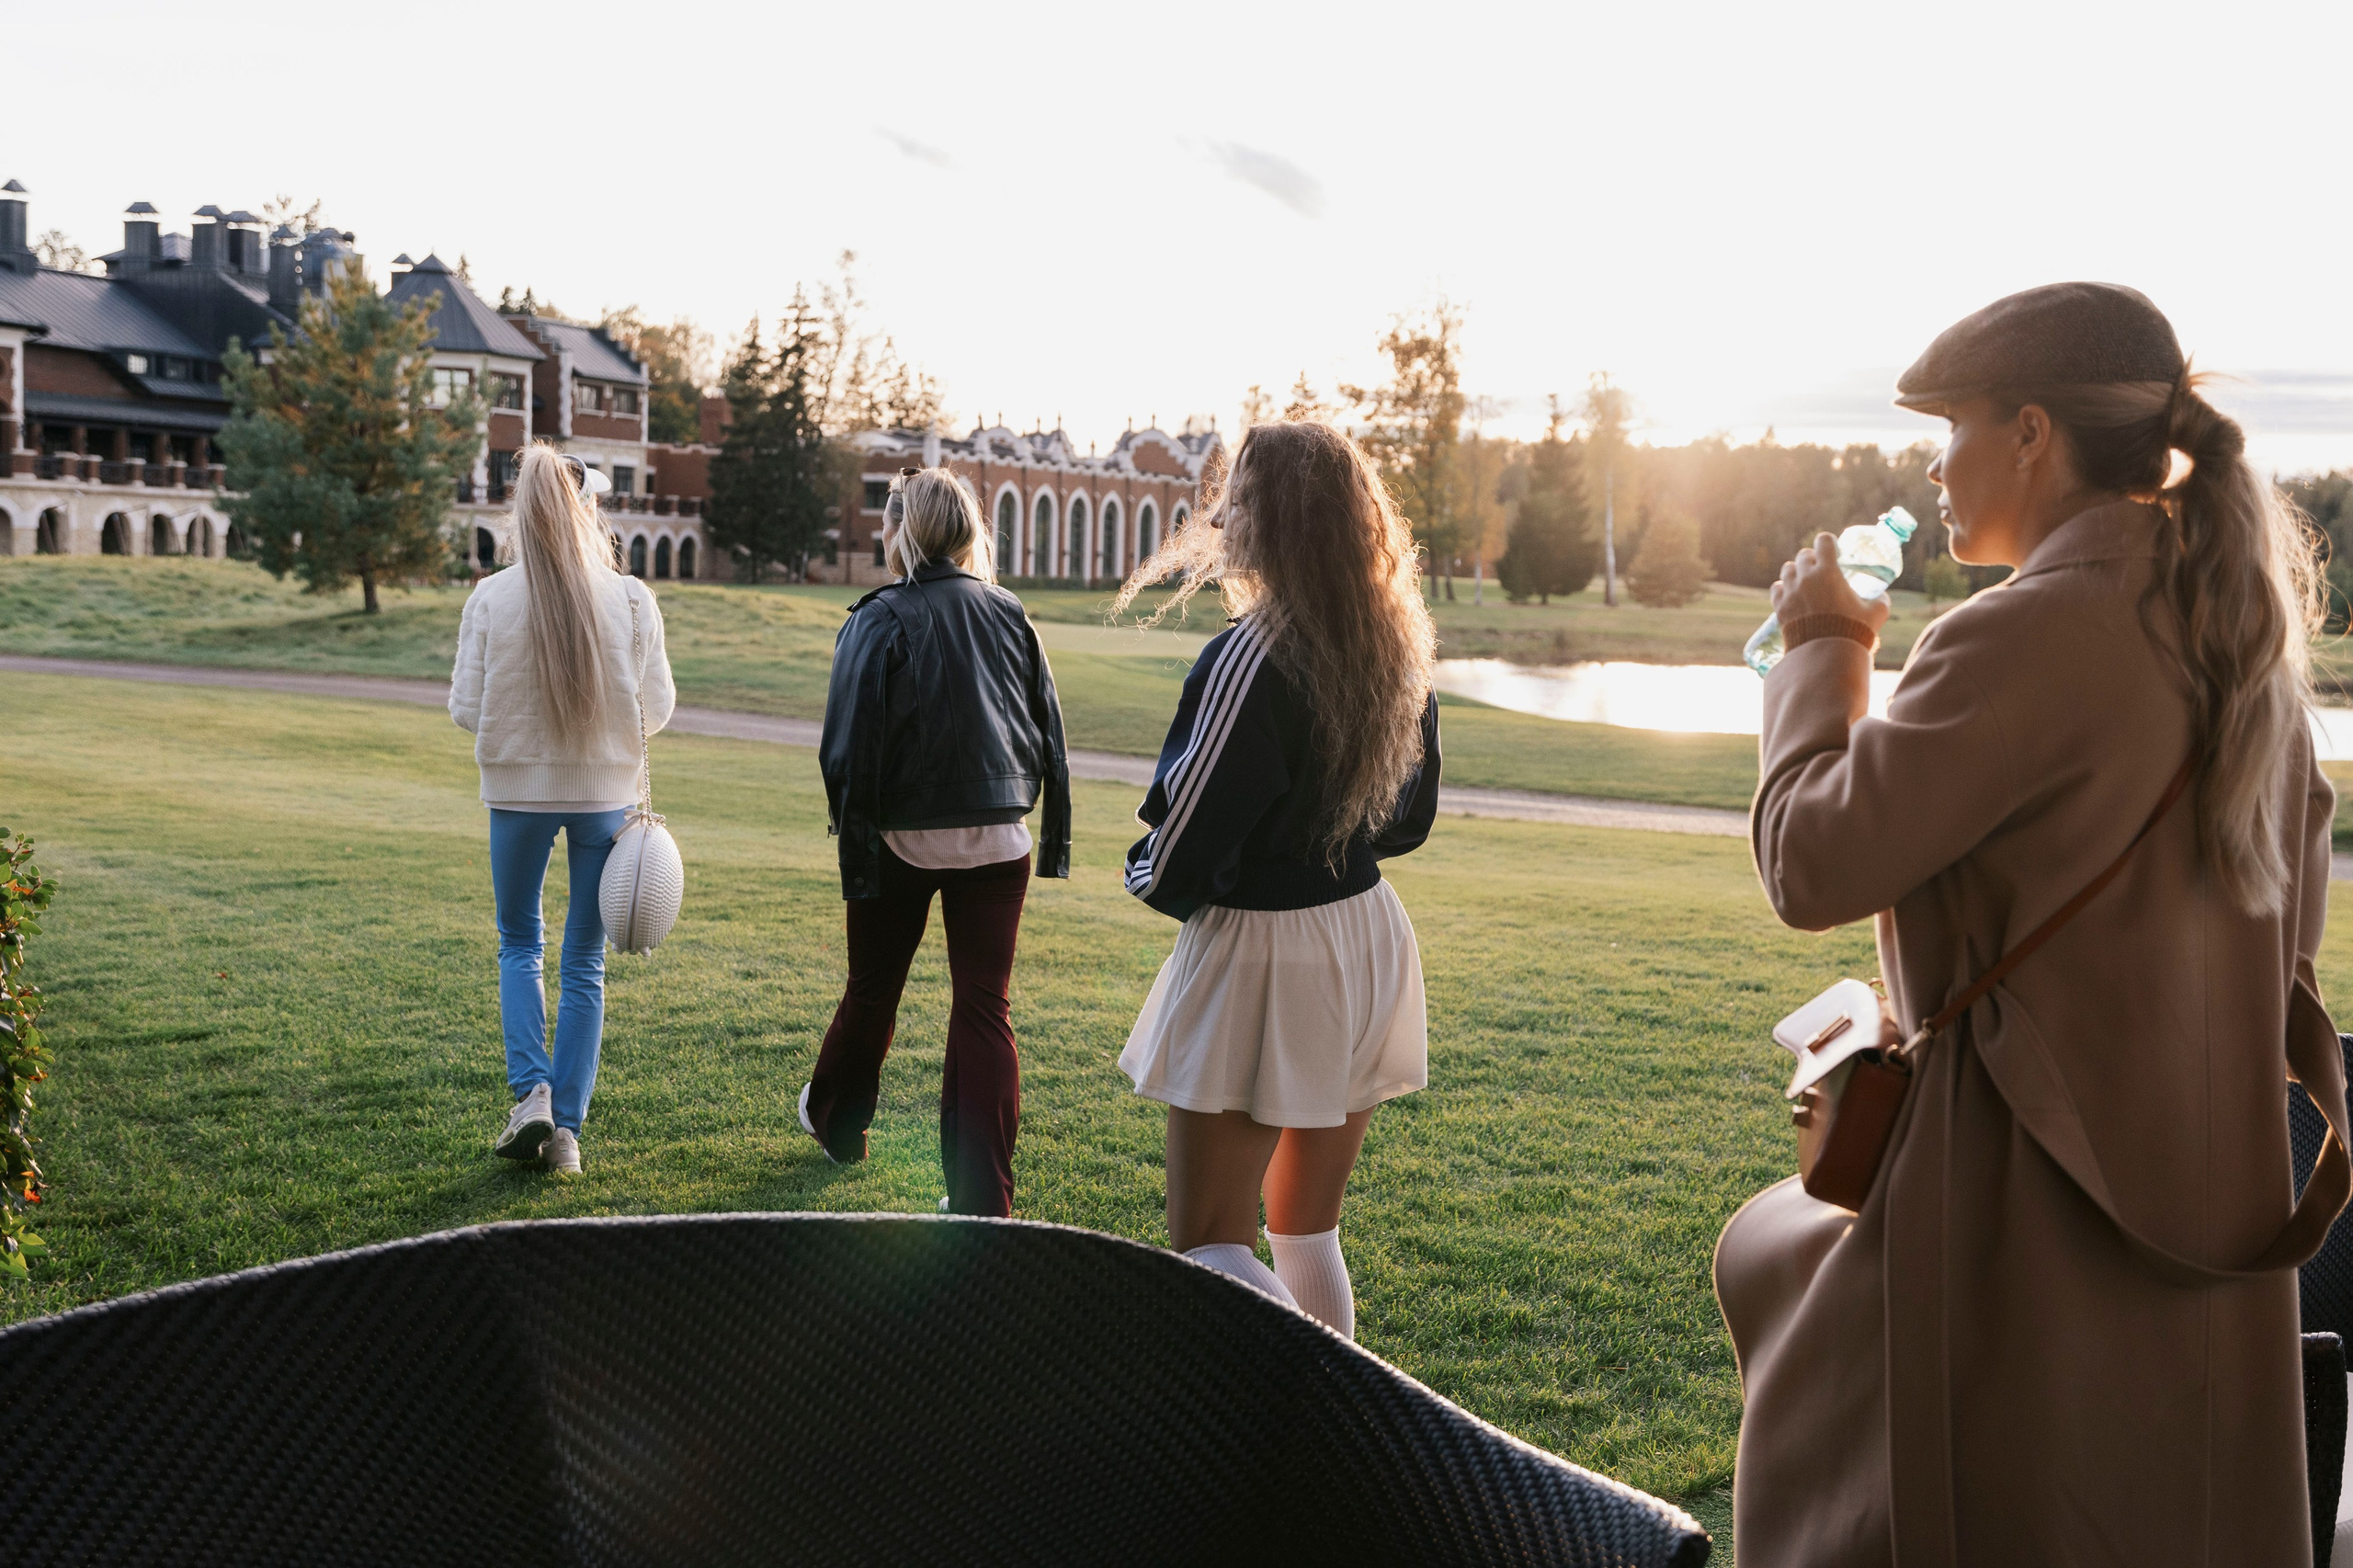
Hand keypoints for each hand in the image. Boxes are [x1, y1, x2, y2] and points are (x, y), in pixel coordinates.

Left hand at [1770, 532, 1891, 632]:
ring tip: (1803, 581)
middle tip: (1819, 568)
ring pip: (1787, 569)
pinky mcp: (1779, 607)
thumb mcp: (1876, 613)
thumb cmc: (1853, 630)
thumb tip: (1882, 597)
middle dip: (1812, 558)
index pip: (1823, 541)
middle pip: (1803, 555)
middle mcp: (1806, 577)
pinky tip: (1790, 594)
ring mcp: (1790, 591)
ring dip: (1796, 571)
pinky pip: (1776, 589)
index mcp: (1828, 571)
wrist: (1825, 653)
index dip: (1827, 542)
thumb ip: (1880, 601)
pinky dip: (1783, 589)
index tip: (1832, 548)